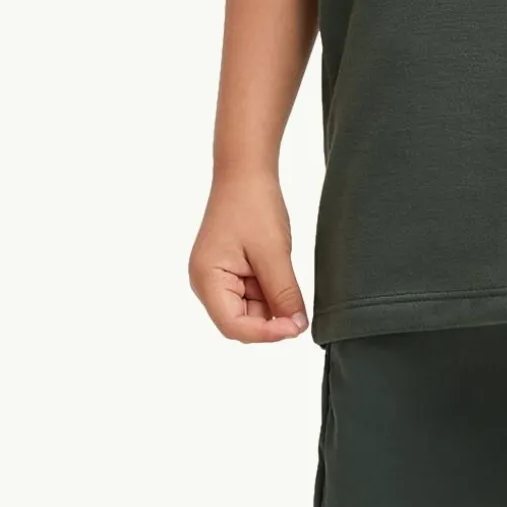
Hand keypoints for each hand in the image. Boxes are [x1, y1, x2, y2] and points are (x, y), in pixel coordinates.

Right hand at [188, 173, 307, 341]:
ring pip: (250, 310)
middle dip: (271, 318)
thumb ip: (284, 294)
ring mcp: (217, 278)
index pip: (234, 326)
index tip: (295, 328)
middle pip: (241, 321)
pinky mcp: (229, 271)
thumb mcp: (274, 254)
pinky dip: (270, 291)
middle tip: (299, 306)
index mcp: (207, 280)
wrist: (246, 172)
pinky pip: (252, 294)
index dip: (266, 334)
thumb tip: (296, 328)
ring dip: (272, 303)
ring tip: (283, 271)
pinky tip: (279, 270)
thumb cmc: (254, 206)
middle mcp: (207, 283)